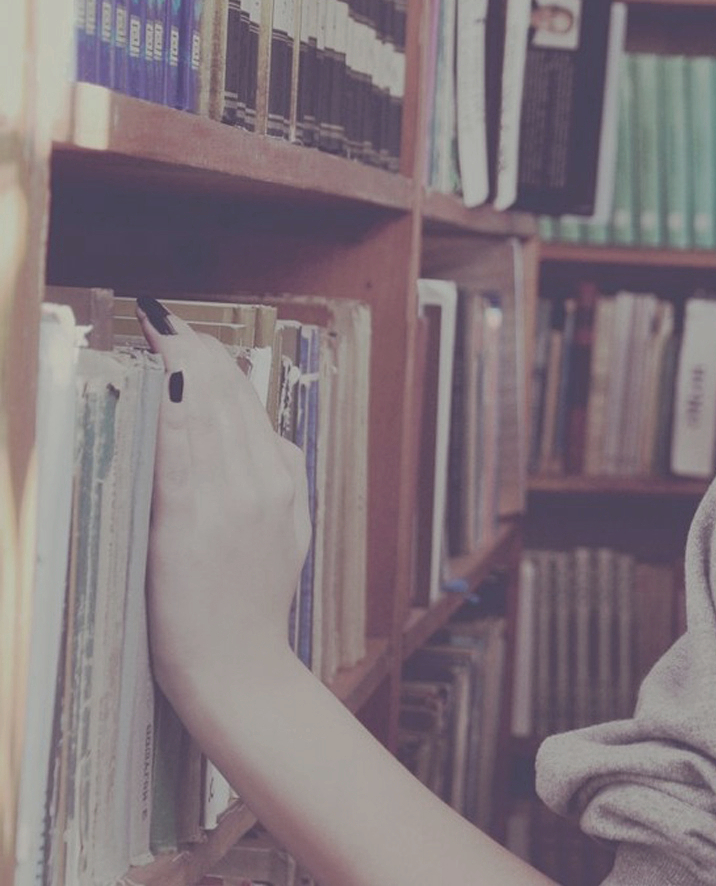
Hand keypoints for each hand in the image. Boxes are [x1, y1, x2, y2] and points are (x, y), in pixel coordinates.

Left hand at [139, 301, 311, 695]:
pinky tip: (156, 382)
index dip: (217, 361)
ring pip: (203, 415)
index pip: (248, 405)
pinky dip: (168, 411)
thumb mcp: (291, 535)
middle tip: (161, 316)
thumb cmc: (255, 608)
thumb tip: (273, 436)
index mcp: (283, 482)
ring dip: (178, 366)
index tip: (188, 332)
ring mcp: (226, 501)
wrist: (239, 668)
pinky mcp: (188, 522)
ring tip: (155, 330)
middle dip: (193, 350)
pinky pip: (176, 452)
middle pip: (225, 399)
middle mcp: (259, 483)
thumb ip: (284, 481)